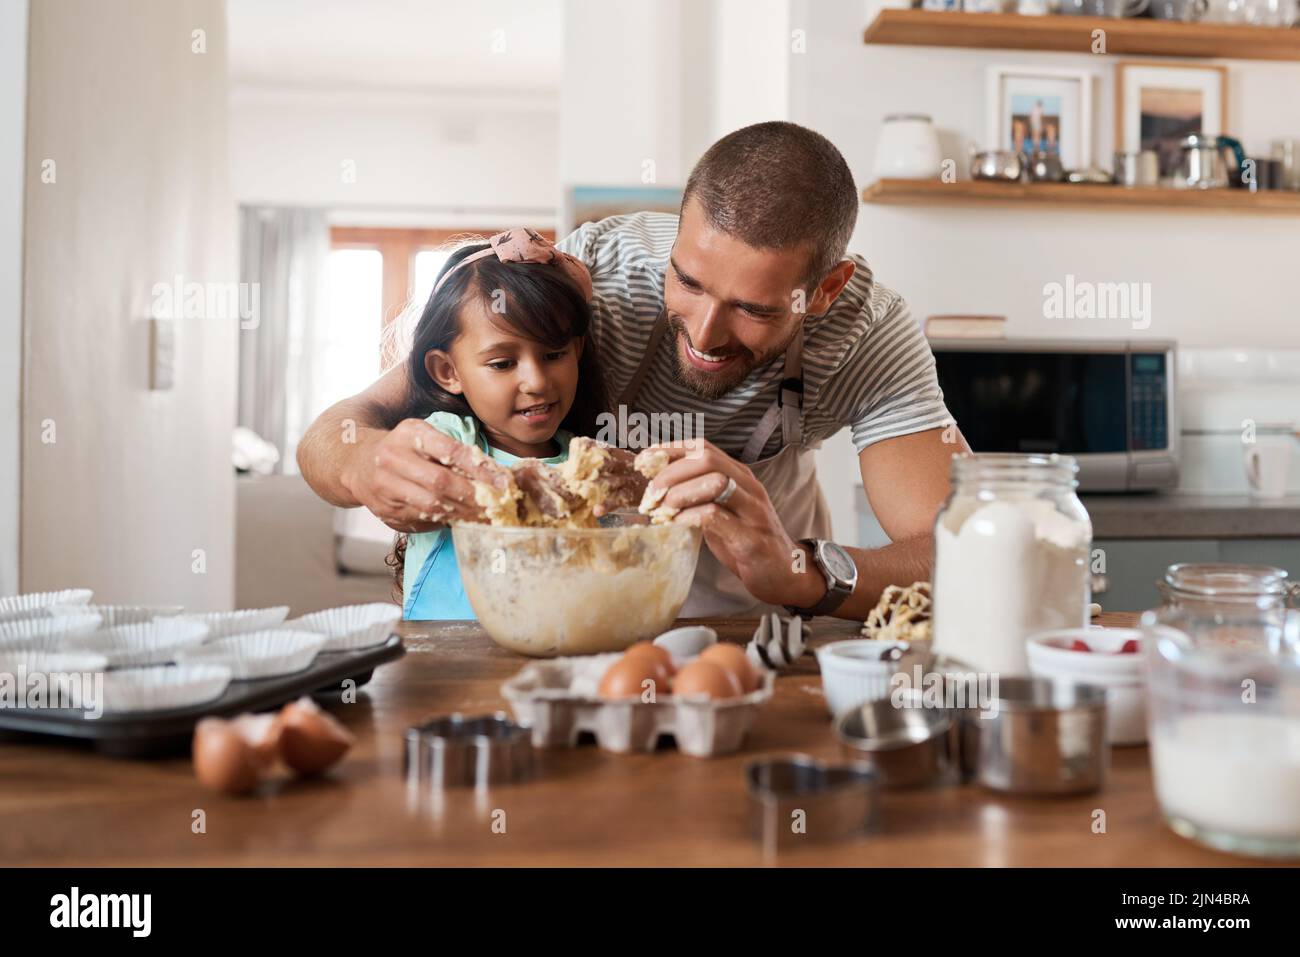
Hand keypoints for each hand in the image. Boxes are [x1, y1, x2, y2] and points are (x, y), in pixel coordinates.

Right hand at [339, 419, 491, 532]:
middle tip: (499, 505)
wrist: (355, 462)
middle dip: (474, 497)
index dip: (480, 469)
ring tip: (486, 517)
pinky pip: (420, 519)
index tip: (502, 481)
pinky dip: (445, 522)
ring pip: (431, 505)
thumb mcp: (421, 435)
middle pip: (440, 483)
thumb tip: (493, 475)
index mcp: (409, 434)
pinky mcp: (384, 510)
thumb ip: (451, 450)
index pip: (450, 451)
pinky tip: (462, 521)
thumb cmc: (400, 447)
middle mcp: (392, 458)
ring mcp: (385, 487)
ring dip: (463, 514)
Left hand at [643, 439, 826, 608]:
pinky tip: (677, 525)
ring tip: (662, 511)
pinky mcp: (751, 538)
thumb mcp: (721, 511)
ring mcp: (753, 511)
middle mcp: (748, 487)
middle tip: (651, 495)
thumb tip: (658, 488)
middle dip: (671, 473)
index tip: (644, 461)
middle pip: (706, 459)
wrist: (785, 573)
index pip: (703, 447)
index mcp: (739, 476)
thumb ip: (697, 496)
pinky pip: (716, 517)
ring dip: (680, 494)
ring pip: (715, 482)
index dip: (670, 450)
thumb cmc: (747, 540)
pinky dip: (690, 518)